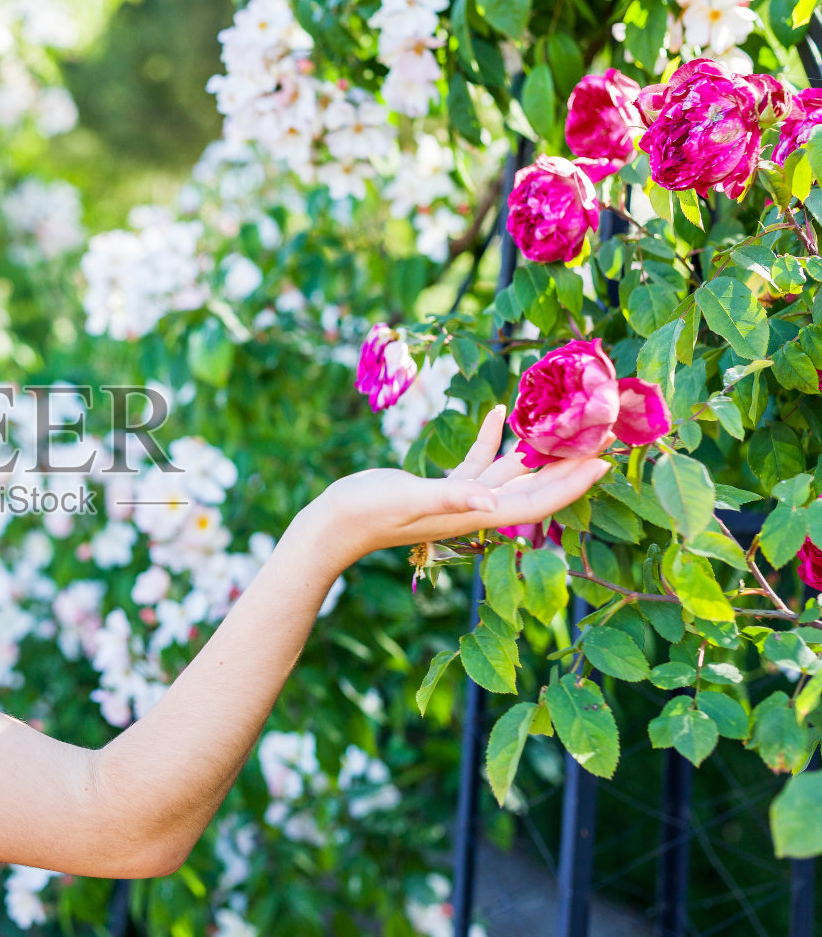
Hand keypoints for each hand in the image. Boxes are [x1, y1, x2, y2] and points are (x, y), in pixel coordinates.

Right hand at [303, 405, 610, 566]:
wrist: (334, 523)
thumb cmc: (368, 513)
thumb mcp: (409, 498)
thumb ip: (450, 497)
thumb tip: (488, 503)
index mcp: (474, 516)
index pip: (535, 503)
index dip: (571, 484)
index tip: (603, 462)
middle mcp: (475, 510)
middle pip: (533, 488)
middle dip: (568, 465)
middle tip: (601, 437)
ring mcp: (459, 499)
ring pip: (510, 473)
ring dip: (537, 450)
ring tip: (566, 423)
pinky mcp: (441, 488)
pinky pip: (478, 462)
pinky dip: (491, 439)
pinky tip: (498, 413)